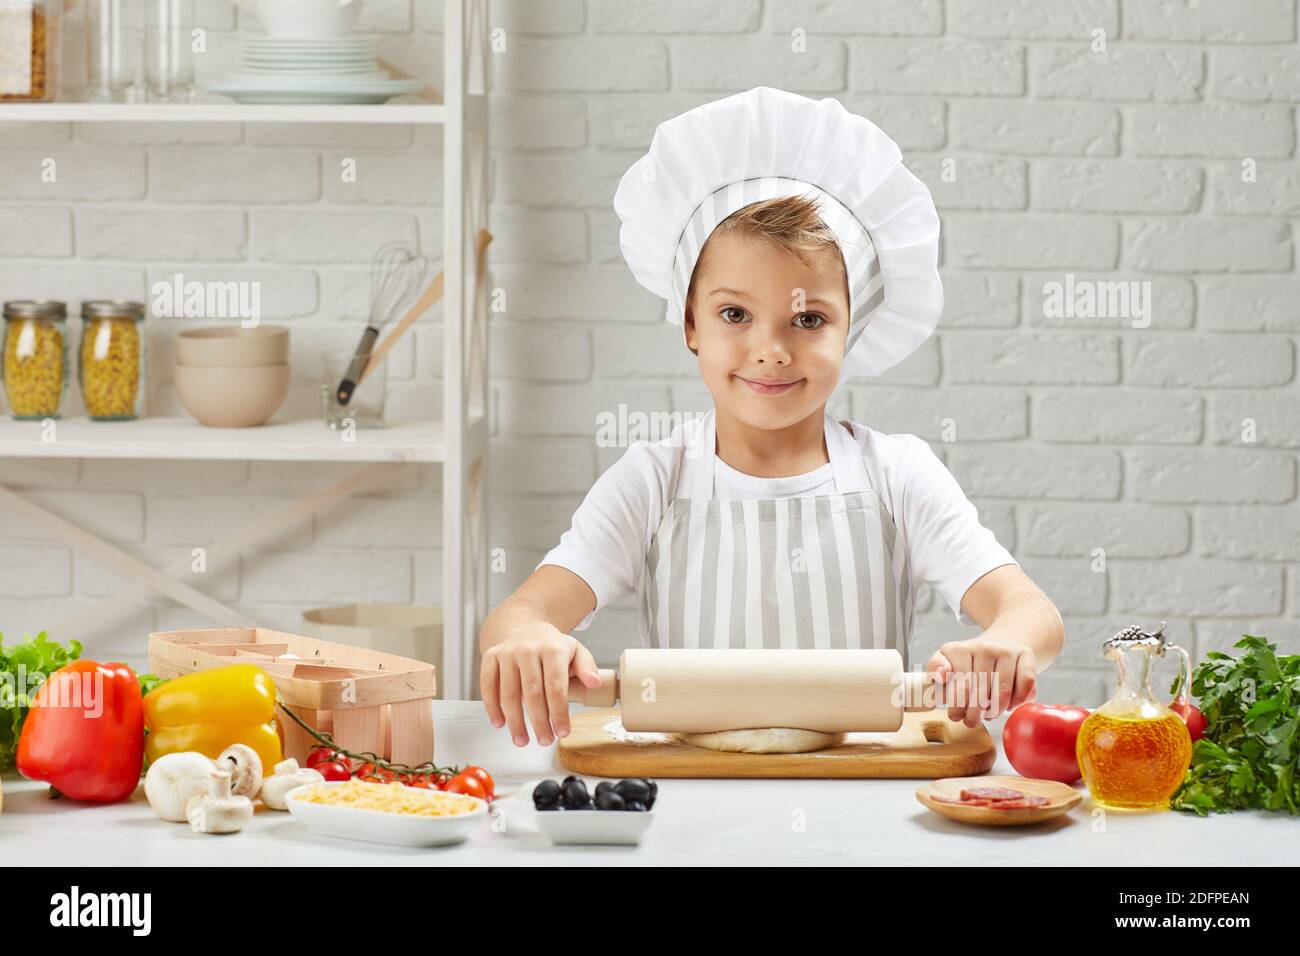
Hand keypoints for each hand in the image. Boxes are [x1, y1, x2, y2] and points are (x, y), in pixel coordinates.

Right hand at [479, 620, 602, 746]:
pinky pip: (488, 685)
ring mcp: (507, 653)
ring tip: (522, 740)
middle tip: (544, 740)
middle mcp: (528, 649)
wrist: (525, 627)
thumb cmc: (552, 646)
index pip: (556, 686)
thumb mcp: (575, 651)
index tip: (562, 732)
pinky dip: (492, 707)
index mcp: (552, 649)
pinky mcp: (491, 657)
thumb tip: (595, 683)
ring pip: (509, 693)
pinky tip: (500, 723)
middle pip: (532, 693)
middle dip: (539, 722)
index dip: (558, 712)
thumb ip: (587, 667)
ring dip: (515, 721)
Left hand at [924, 635, 1037, 727]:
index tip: (956, 716)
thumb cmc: (968, 663)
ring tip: (989, 714)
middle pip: (981, 690)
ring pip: (1003, 691)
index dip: (958, 704)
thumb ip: (935, 670)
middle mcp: (984, 647)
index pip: (960, 683)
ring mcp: (1006, 650)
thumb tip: (940, 677)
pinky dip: (1018, 700)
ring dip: (996, 710)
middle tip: (972, 721)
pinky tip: (1009, 705)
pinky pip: (1026, 683)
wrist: (997, 645)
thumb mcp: (946, 664)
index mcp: (959, 649)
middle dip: (975, 712)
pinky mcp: (1025, 655)